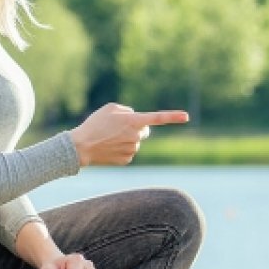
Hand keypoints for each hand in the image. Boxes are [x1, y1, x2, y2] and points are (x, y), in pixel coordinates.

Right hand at [70, 103, 187, 165]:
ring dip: (127, 139)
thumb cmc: (94, 124)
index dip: (173, 117)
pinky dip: (121, 150)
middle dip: (137, 129)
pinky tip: (109, 148)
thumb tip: (135, 118)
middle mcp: (136, 136)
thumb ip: (127, 110)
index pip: (158, 118)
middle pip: (145, 131)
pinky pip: (129, 152)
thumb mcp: (110, 109)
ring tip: (109, 138)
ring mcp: (133, 149)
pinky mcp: (127, 160)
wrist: (81, 146)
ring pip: (135, 142)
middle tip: (120, 128)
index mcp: (133, 121)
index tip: (187, 117)